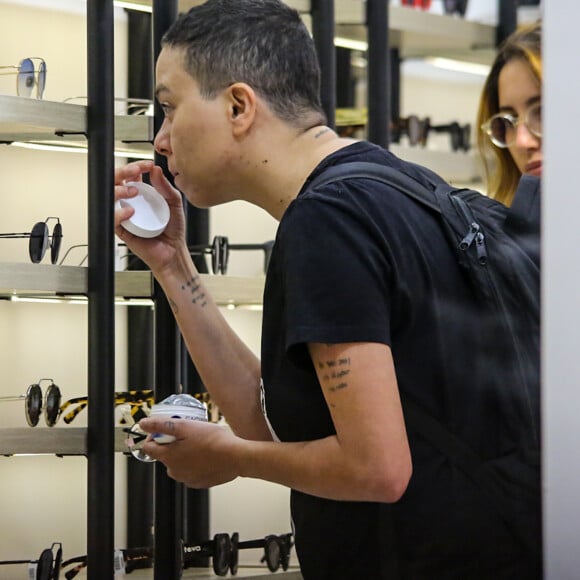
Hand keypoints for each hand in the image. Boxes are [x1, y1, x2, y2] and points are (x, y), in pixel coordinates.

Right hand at [114, 160, 186, 274]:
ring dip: (118, 190)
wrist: (173, 252)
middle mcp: (130, 204)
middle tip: (134, 171)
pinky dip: (119, 214)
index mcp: (141, 196)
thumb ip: (166, 187)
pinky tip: (131, 212)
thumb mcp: (174, 203)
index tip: (147, 165)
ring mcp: (124, 216)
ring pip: (109, 198)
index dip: (135, 166)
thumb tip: (156, 170)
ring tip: (134, 190)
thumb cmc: (173, 230)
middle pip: (115, 182)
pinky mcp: (122, 230)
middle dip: (122, 172)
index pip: (130, 176)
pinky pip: (112, 220)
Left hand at [139, 416, 241, 487]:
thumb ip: (162, 425)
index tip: (166, 429)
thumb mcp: (185, 426)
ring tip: (200, 442)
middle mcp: (175, 472)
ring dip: (185, 453)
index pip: (148, 448)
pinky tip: (207, 453)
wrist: (235, 456)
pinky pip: (191, 470)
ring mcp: (187, 479)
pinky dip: (196, 462)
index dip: (155, 436)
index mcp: (168, 457)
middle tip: (188, 433)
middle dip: (173, 443)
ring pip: (179, 463)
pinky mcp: (200, 482)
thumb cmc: (213, 440)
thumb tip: (144, 424)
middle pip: (165, 455)